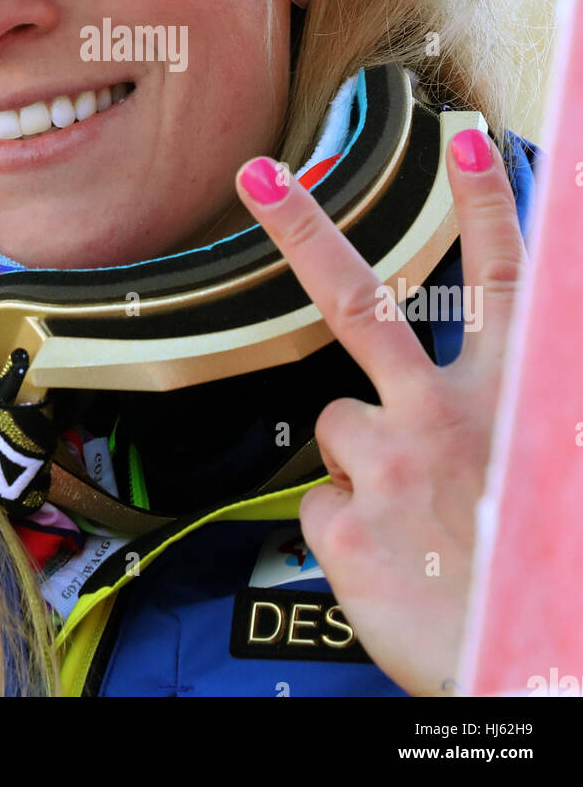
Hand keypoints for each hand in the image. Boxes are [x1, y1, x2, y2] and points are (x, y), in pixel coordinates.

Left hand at [235, 127, 527, 696]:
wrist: (540, 670)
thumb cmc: (545, 567)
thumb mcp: (550, 462)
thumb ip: (520, 405)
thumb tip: (494, 380)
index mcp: (515, 396)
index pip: (505, 279)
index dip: (488, 204)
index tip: (466, 140)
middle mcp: (448, 416)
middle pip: (363, 304)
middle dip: (306, 230)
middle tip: (259, 174)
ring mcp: (390, 467)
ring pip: (334, 428)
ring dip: (362, 462)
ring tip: (414, 521)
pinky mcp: (347, 529)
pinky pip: (321, 506)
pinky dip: (348, 530)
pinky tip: (392, 564)